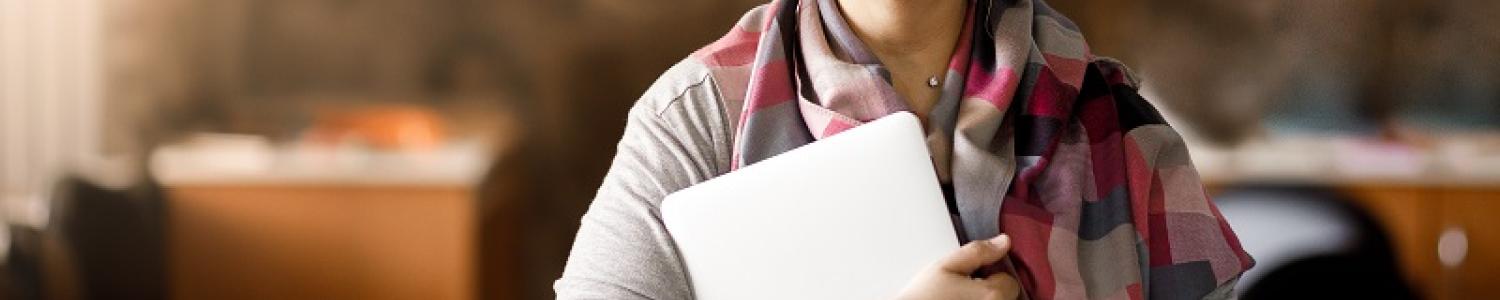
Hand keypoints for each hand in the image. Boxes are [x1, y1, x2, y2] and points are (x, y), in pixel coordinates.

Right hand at [895, 234, 1020, 299]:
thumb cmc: (922, 297)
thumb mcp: (946, 266)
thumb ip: (977, 251)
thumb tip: (1004, 242)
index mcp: (992, 294)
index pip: (1010, 280)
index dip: (990, 275)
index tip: (972, 277)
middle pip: (1006, 297)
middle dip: (990, 290)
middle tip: (962, 290)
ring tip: (959, 299)